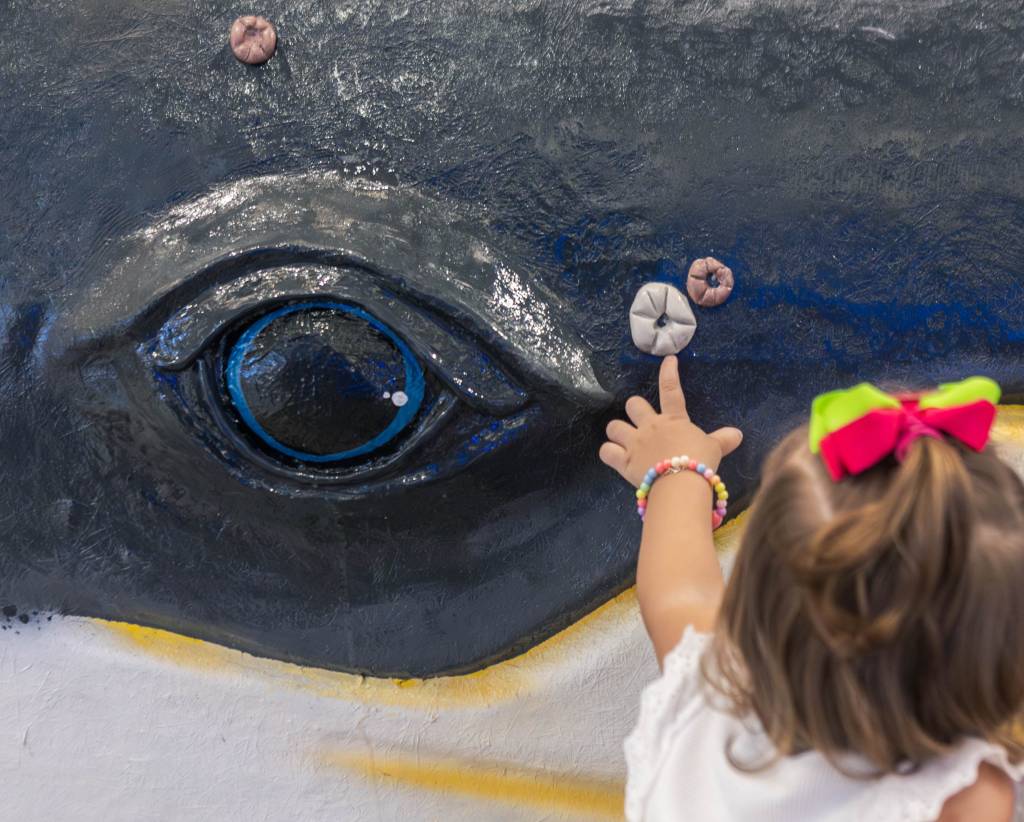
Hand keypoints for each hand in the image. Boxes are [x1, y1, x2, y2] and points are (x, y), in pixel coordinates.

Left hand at [599, 356, 742, 487]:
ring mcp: (634, 443)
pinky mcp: (623, 461)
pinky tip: (613, 455)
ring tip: (622, 438)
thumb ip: (722, 439)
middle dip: (634, 410)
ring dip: (617, 431)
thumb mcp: (714, 449)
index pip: (671, 389)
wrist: (680, 482)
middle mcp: (650, 426)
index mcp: (673, 420)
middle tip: (640, 420)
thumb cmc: (698, 462)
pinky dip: (608, 452)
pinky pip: (606, 451)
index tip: (668, 359)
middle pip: (633, 405)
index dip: (669, 372)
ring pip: (614, 426)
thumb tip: (738, 434)